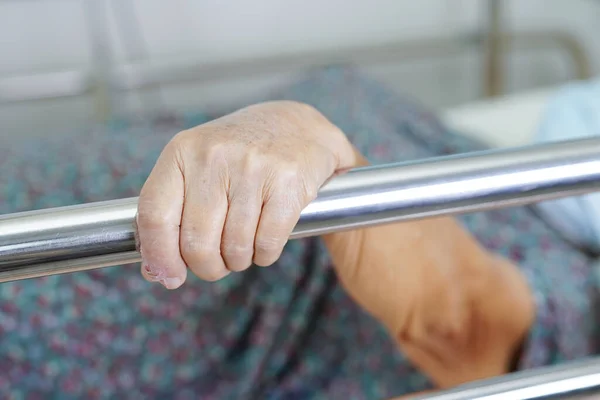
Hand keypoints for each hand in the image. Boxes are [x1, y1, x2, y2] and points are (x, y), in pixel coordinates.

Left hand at [135, 101, 355, 287]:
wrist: (295, 127)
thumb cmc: (237, 157)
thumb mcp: (196, 169)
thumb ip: (171, 214)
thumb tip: (155, 272)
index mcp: (182, 151)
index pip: (155, 215)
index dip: (159, 256)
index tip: (169, 277)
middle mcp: (214, 155)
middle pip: (196, 243)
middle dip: (207, 267)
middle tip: (217, 263)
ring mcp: (253, 167)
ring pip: (234, 249)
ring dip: (238, 261)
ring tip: (243, 245)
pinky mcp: (287, 182)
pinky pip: (267, 245)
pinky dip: (264, 255)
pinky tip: (264, 240)